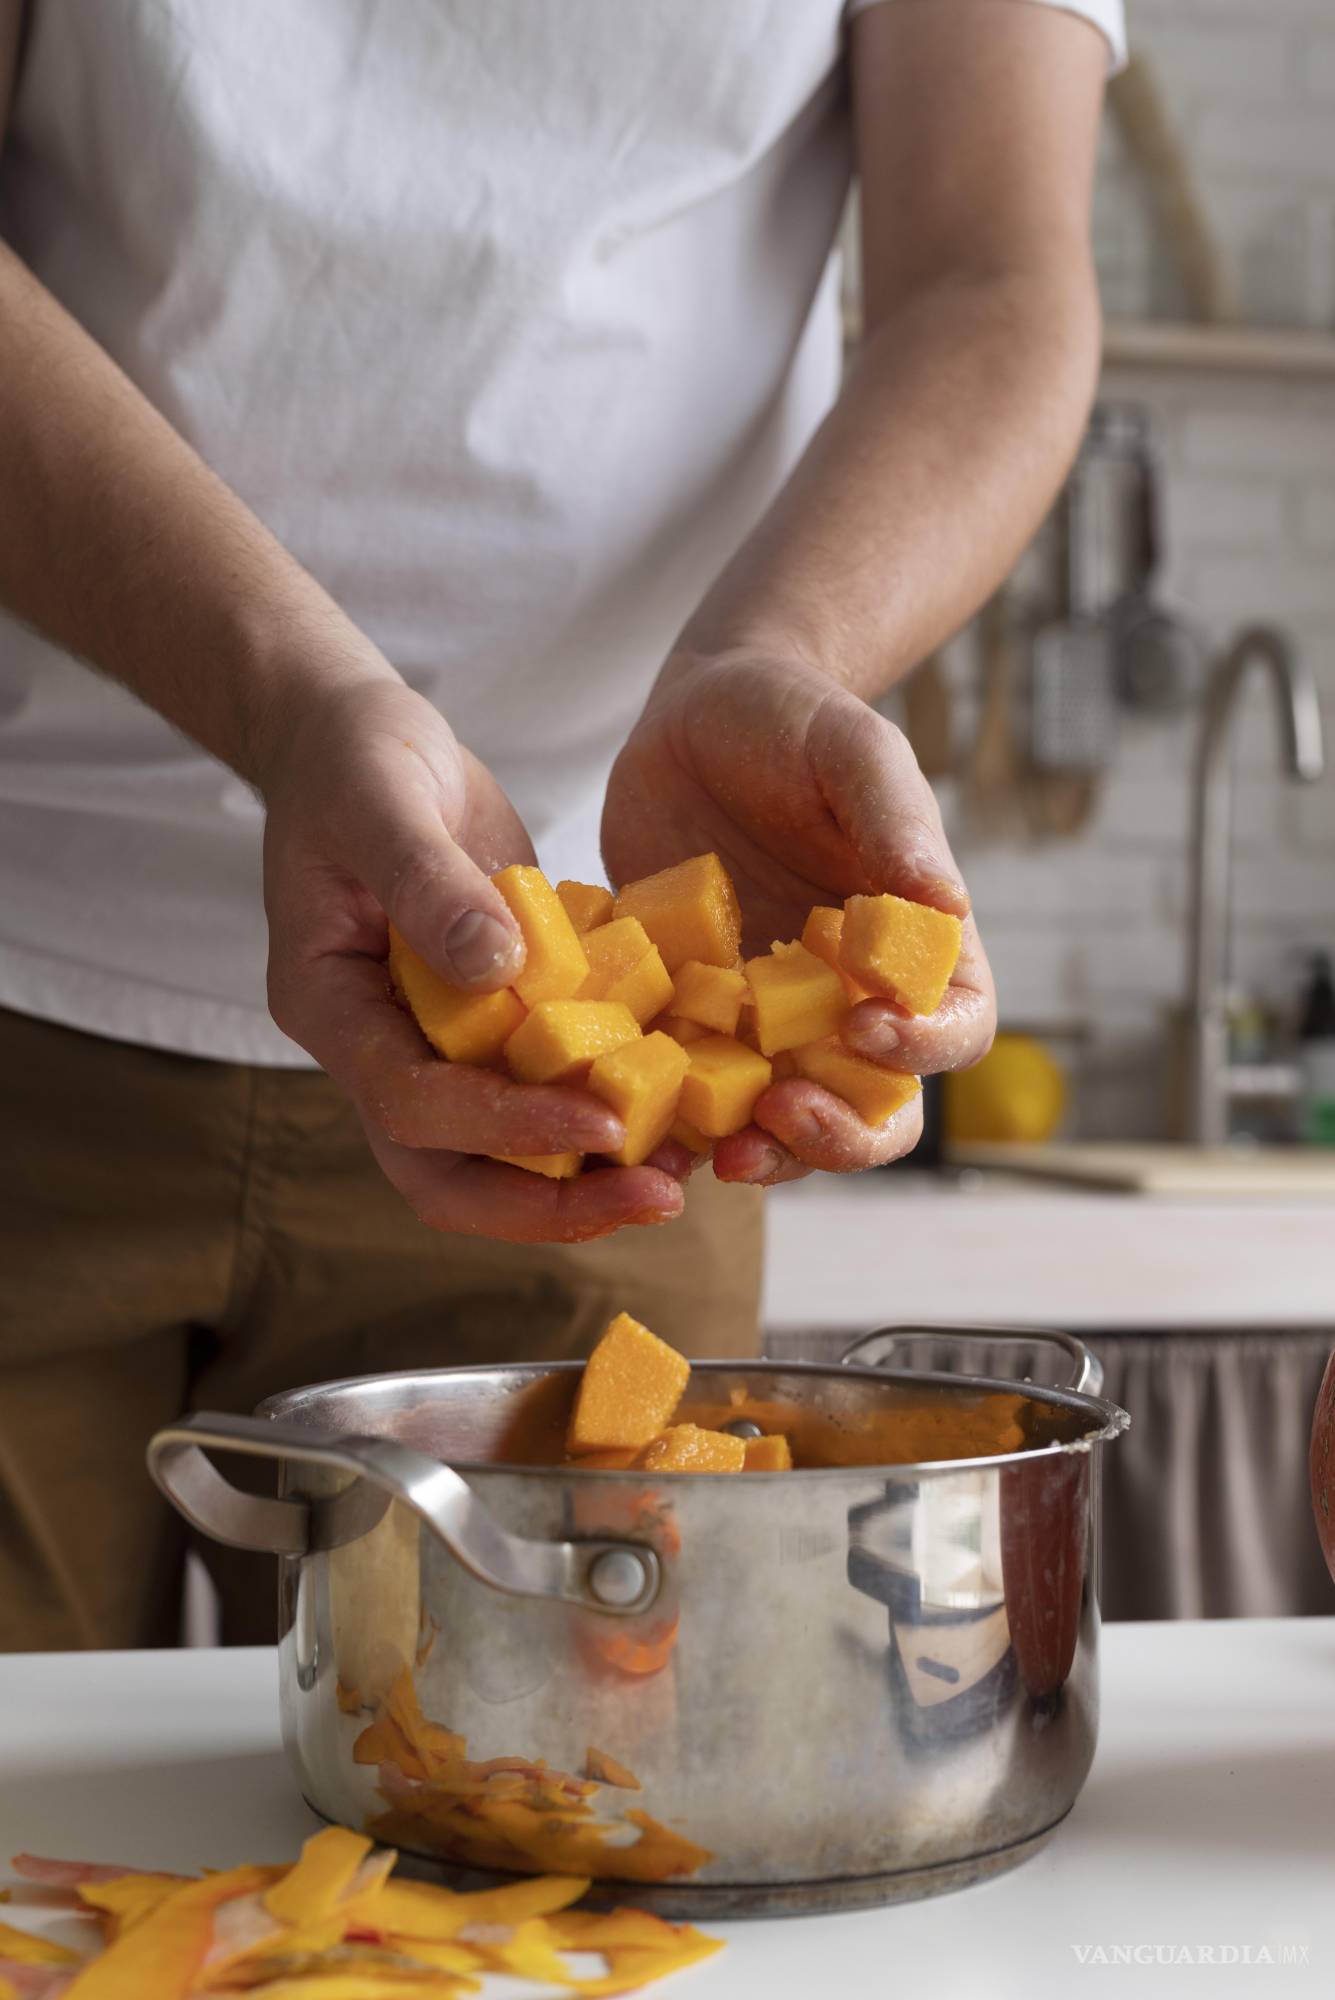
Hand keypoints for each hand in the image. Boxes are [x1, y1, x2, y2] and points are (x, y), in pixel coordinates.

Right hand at [262, 676, 685, 1240]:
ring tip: (685, 1170)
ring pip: (500, 1157)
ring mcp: (436, 1045)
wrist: (363, 742)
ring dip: (587, 1178)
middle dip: (550, 1203)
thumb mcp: (384, 800)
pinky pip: (546, 1091)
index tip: (600, 1121)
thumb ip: (429, 883)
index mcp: (330, 1006)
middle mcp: (380, 1048)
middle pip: (449, 1175)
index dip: (503, 1126)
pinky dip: (608, 1109)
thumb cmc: (356, 758)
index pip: (408, 1103)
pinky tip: (686, 1106)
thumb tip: (498, 968)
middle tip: (657, 1197)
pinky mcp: (494, 1025)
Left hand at [602, 650, 994, 1183]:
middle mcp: (852, 1001)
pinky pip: (691, 1091)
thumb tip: (947, 902)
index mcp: (918, 947)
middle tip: (779, 1115)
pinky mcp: (695, 1019)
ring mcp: (772, 1021)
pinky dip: (672, 1120)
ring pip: (784, 1121)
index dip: (923, 1047)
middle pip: (876, 1108)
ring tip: (710, 1151)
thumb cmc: (793, 720)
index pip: (955, 1025)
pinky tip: (631, 1121)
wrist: (695, 715)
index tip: (866, 1028)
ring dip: (757, 1150)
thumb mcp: (850, 749)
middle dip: (836, 1135)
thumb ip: (896, 819)